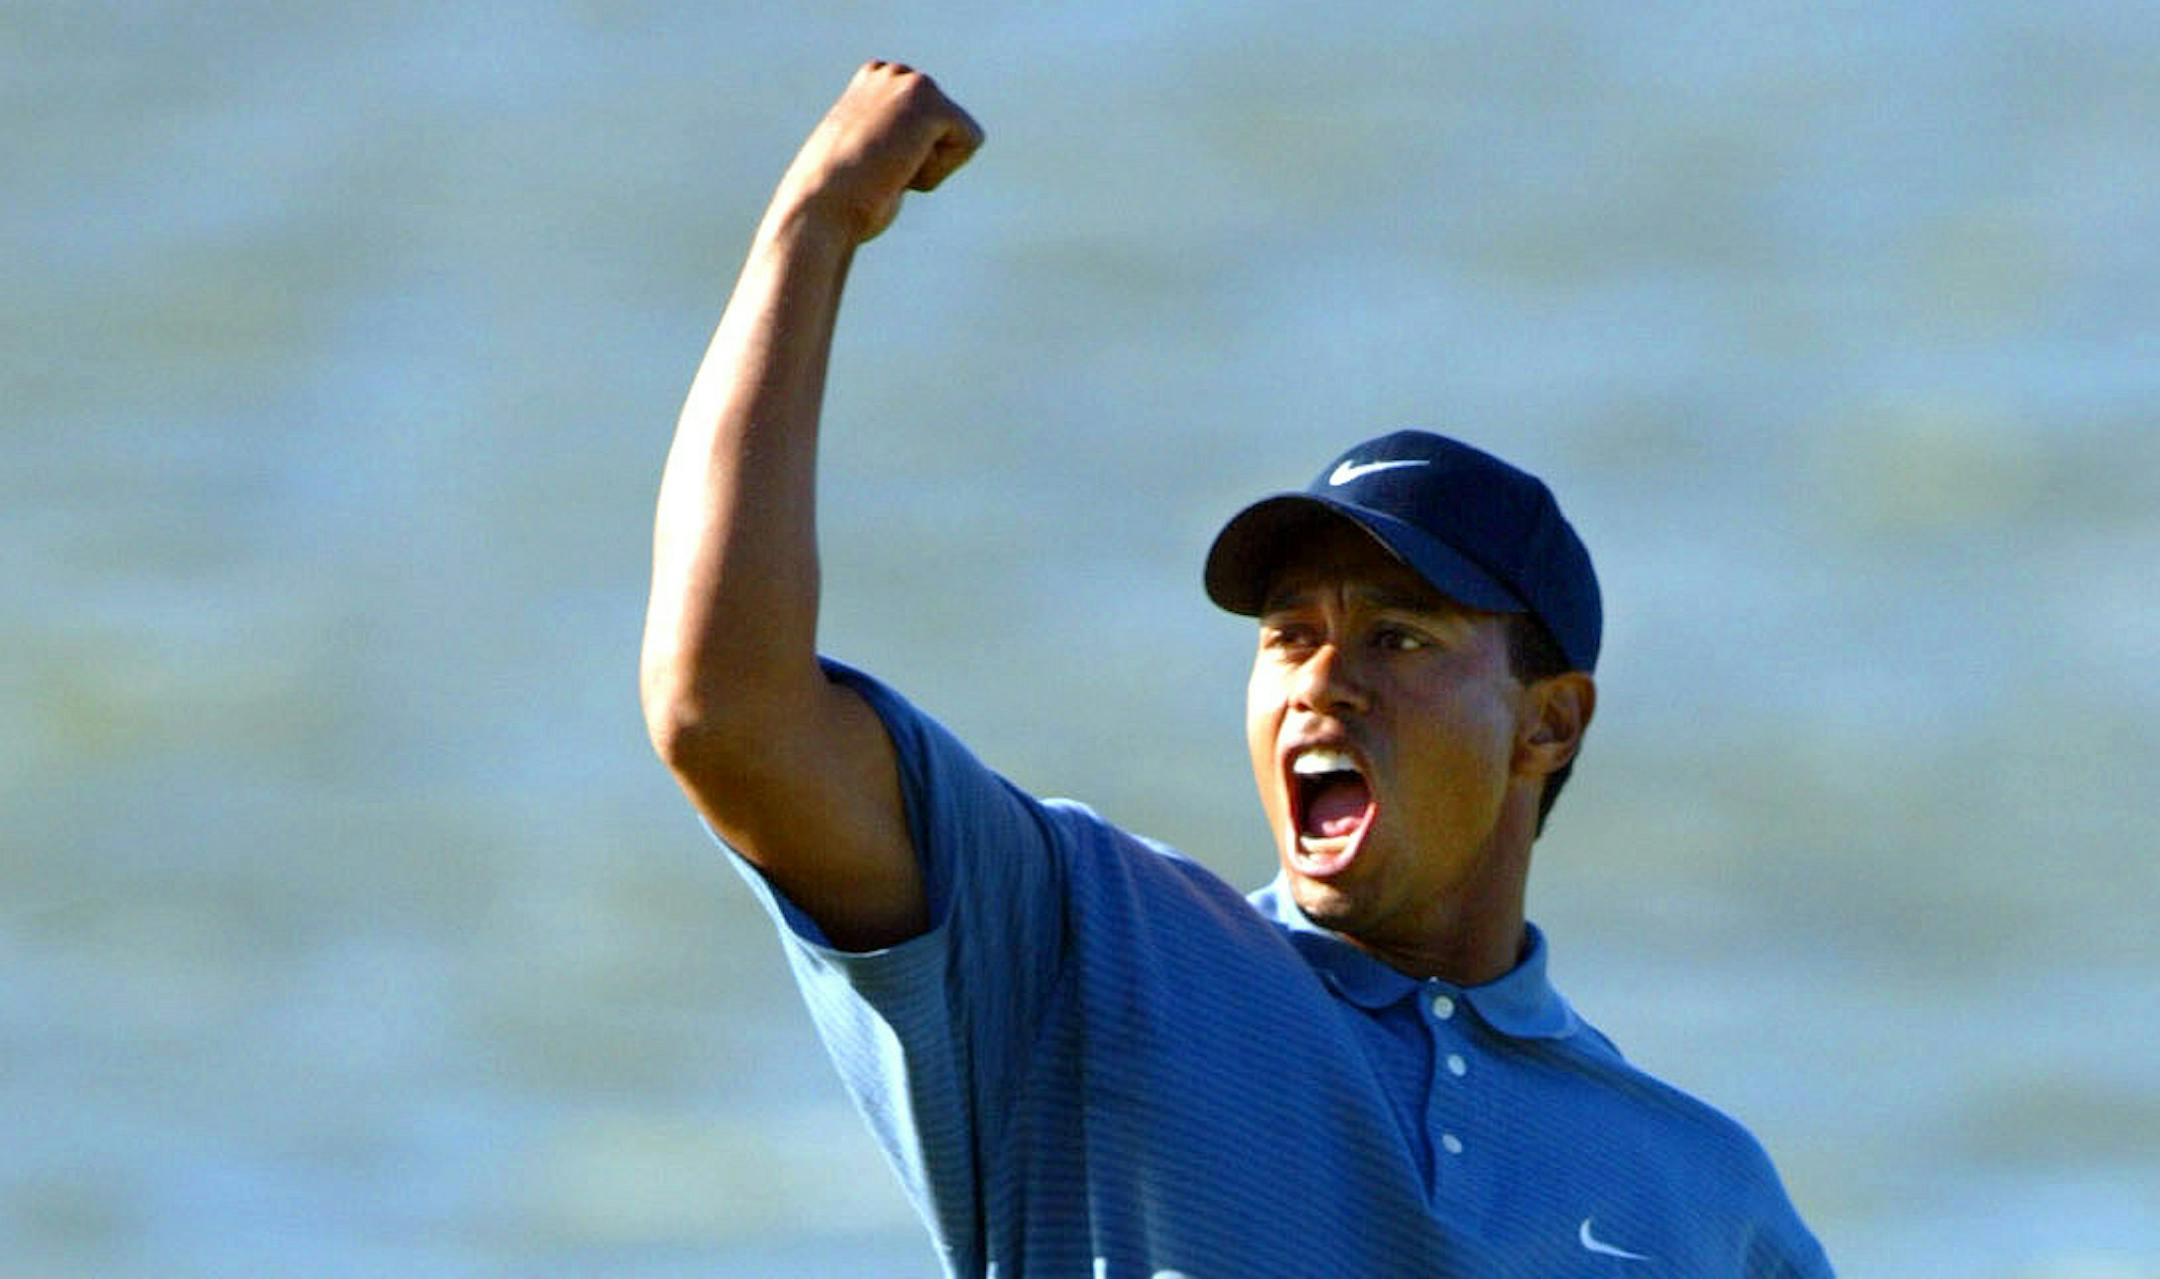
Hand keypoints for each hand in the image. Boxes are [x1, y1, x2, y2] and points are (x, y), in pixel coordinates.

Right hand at [773, 61, 984, 243]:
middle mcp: (892, 72)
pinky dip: (941, 169)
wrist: (821, 206)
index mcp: (872, 81)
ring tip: (887, 169)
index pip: (930, 125)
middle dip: (925, 160)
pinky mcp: (930, 102)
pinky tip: (901, 169)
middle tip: (880, 171)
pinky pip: (970, 142)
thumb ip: (888, 148)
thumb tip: (904, 160)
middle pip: (949, 129)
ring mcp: (910, 82)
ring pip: (961, 136)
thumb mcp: (861, 161)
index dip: (910, 159)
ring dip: (931, 166)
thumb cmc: (834, 199)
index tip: (871, 167)